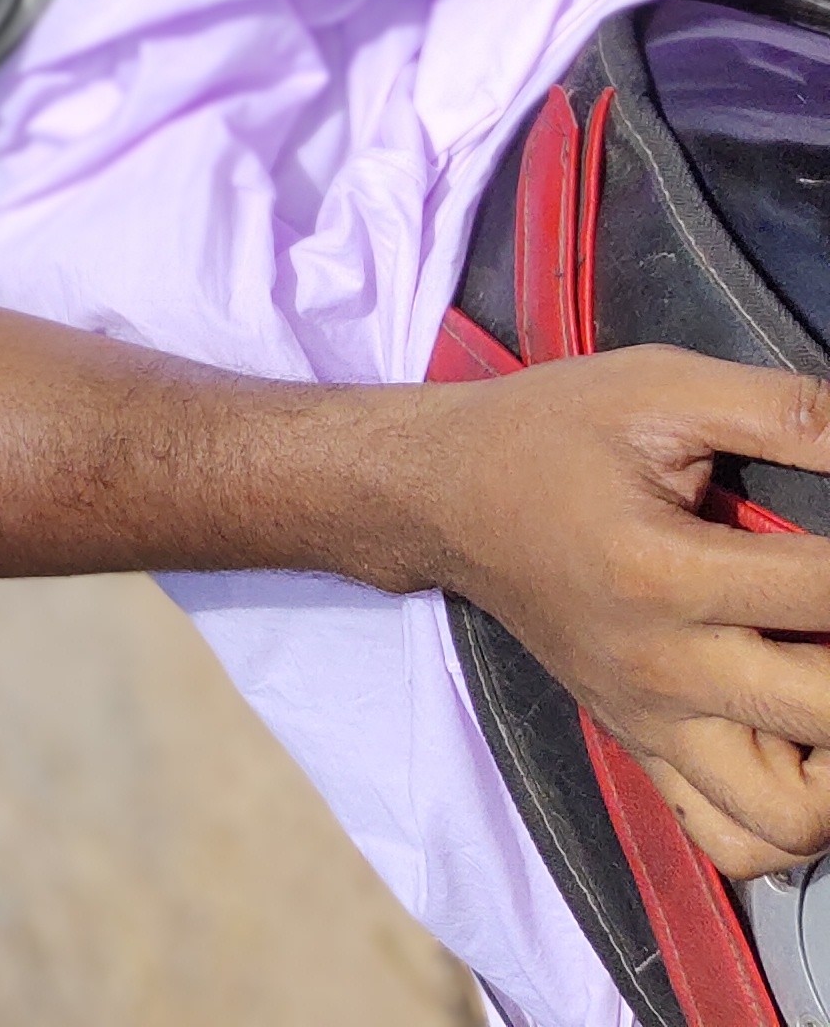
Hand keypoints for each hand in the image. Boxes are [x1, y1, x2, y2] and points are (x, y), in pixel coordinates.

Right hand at [426, 346, 829, 877]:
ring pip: (792, 817)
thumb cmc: (549, 434)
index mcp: (660, 571)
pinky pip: (736, 840)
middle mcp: (658, 667)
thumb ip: (789, 411)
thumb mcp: (660, 388)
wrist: (438, 497)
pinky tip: (799, 740)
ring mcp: (649, 722)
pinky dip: (791, 816)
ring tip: (829, 687)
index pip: (828, 592)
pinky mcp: (641, 747)